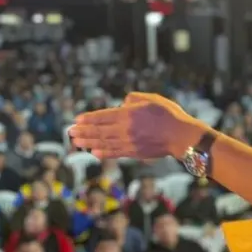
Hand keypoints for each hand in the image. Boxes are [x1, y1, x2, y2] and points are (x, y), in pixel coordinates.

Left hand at [69, 93, 203, 159]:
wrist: (181, 136)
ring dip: (89, 143)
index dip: (89, 118)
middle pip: (99, 131)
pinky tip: (94, 153)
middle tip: (70, 132)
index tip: (76, 120)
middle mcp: (125, 130)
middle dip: (83, 132)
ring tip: (76, 143)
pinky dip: (104, 153)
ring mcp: (129, 143)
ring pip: (104, 143)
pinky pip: (115, 153)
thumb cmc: (169, 114)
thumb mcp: (152, 98)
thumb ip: (134, 99)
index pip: (103, 116)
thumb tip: (122, 103)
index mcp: (128, 115)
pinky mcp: (135, 153)